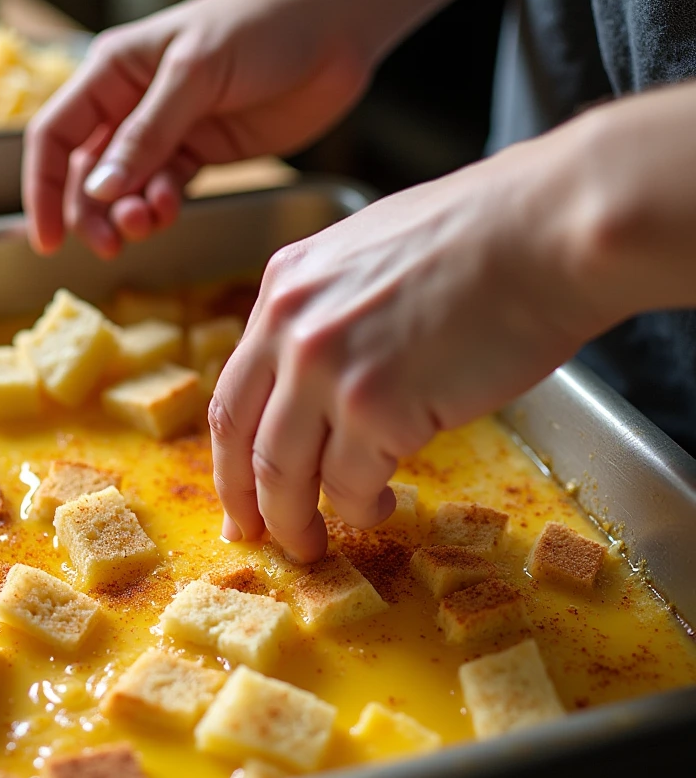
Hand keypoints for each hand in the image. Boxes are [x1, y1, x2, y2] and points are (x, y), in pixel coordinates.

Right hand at [23, 0, 367, 256]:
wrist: (333, 27)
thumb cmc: (262, 26)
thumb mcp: (195, 74)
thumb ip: (147, 135)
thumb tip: (100, 190)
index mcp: (113, 71)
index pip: (55, 135)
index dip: (43, 188)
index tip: (45, 239)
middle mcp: (131, 103)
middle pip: (86, 172)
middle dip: (92, 213)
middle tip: (111, 244)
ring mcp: (168, 130)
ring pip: (127, 189)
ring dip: (131, 215)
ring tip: (149, 223)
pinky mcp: (202, 152)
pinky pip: (167, 190)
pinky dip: (163, 207)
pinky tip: (173, 209)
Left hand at [209, 135, 612, 562]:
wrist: (547, 232)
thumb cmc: (482, 240)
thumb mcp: (366, 259)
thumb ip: (324, 317)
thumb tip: (311, 387)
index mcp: (284, 288)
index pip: (234, 392)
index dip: (229, 455)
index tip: (236, 492)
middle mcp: (291, 327)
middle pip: (242, 439)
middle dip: (247, 502)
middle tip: (257, 538)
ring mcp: (328, 368)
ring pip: (284, 474)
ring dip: (295, 522)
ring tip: (312, 545)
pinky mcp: (377, 407)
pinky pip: (349, 484)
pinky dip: (360, 508)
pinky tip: (377, 507)